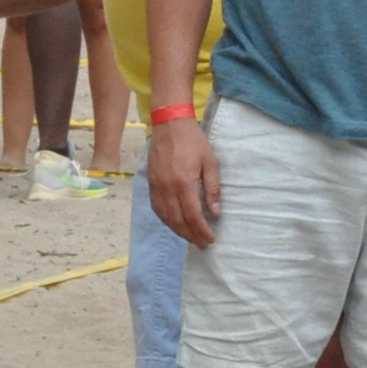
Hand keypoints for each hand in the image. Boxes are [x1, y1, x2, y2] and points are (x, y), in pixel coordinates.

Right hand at [146, 115, 219, 248]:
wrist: (169, 124)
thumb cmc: (193, 141)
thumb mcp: (210, 162)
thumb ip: (212, 188)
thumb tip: (215, 212)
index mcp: (183, 182)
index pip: (192, 215)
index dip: (201, 230)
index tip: (210, 239)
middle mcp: (167, 187)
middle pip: (178, 220)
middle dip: (191, 235)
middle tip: (202, 244)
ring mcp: (157, 186)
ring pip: (165, 217)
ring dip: (178, 231)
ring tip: (190, 238)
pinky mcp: (151, 183)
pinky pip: (157, 208)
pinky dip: (166, 220)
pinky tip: (174, 224)